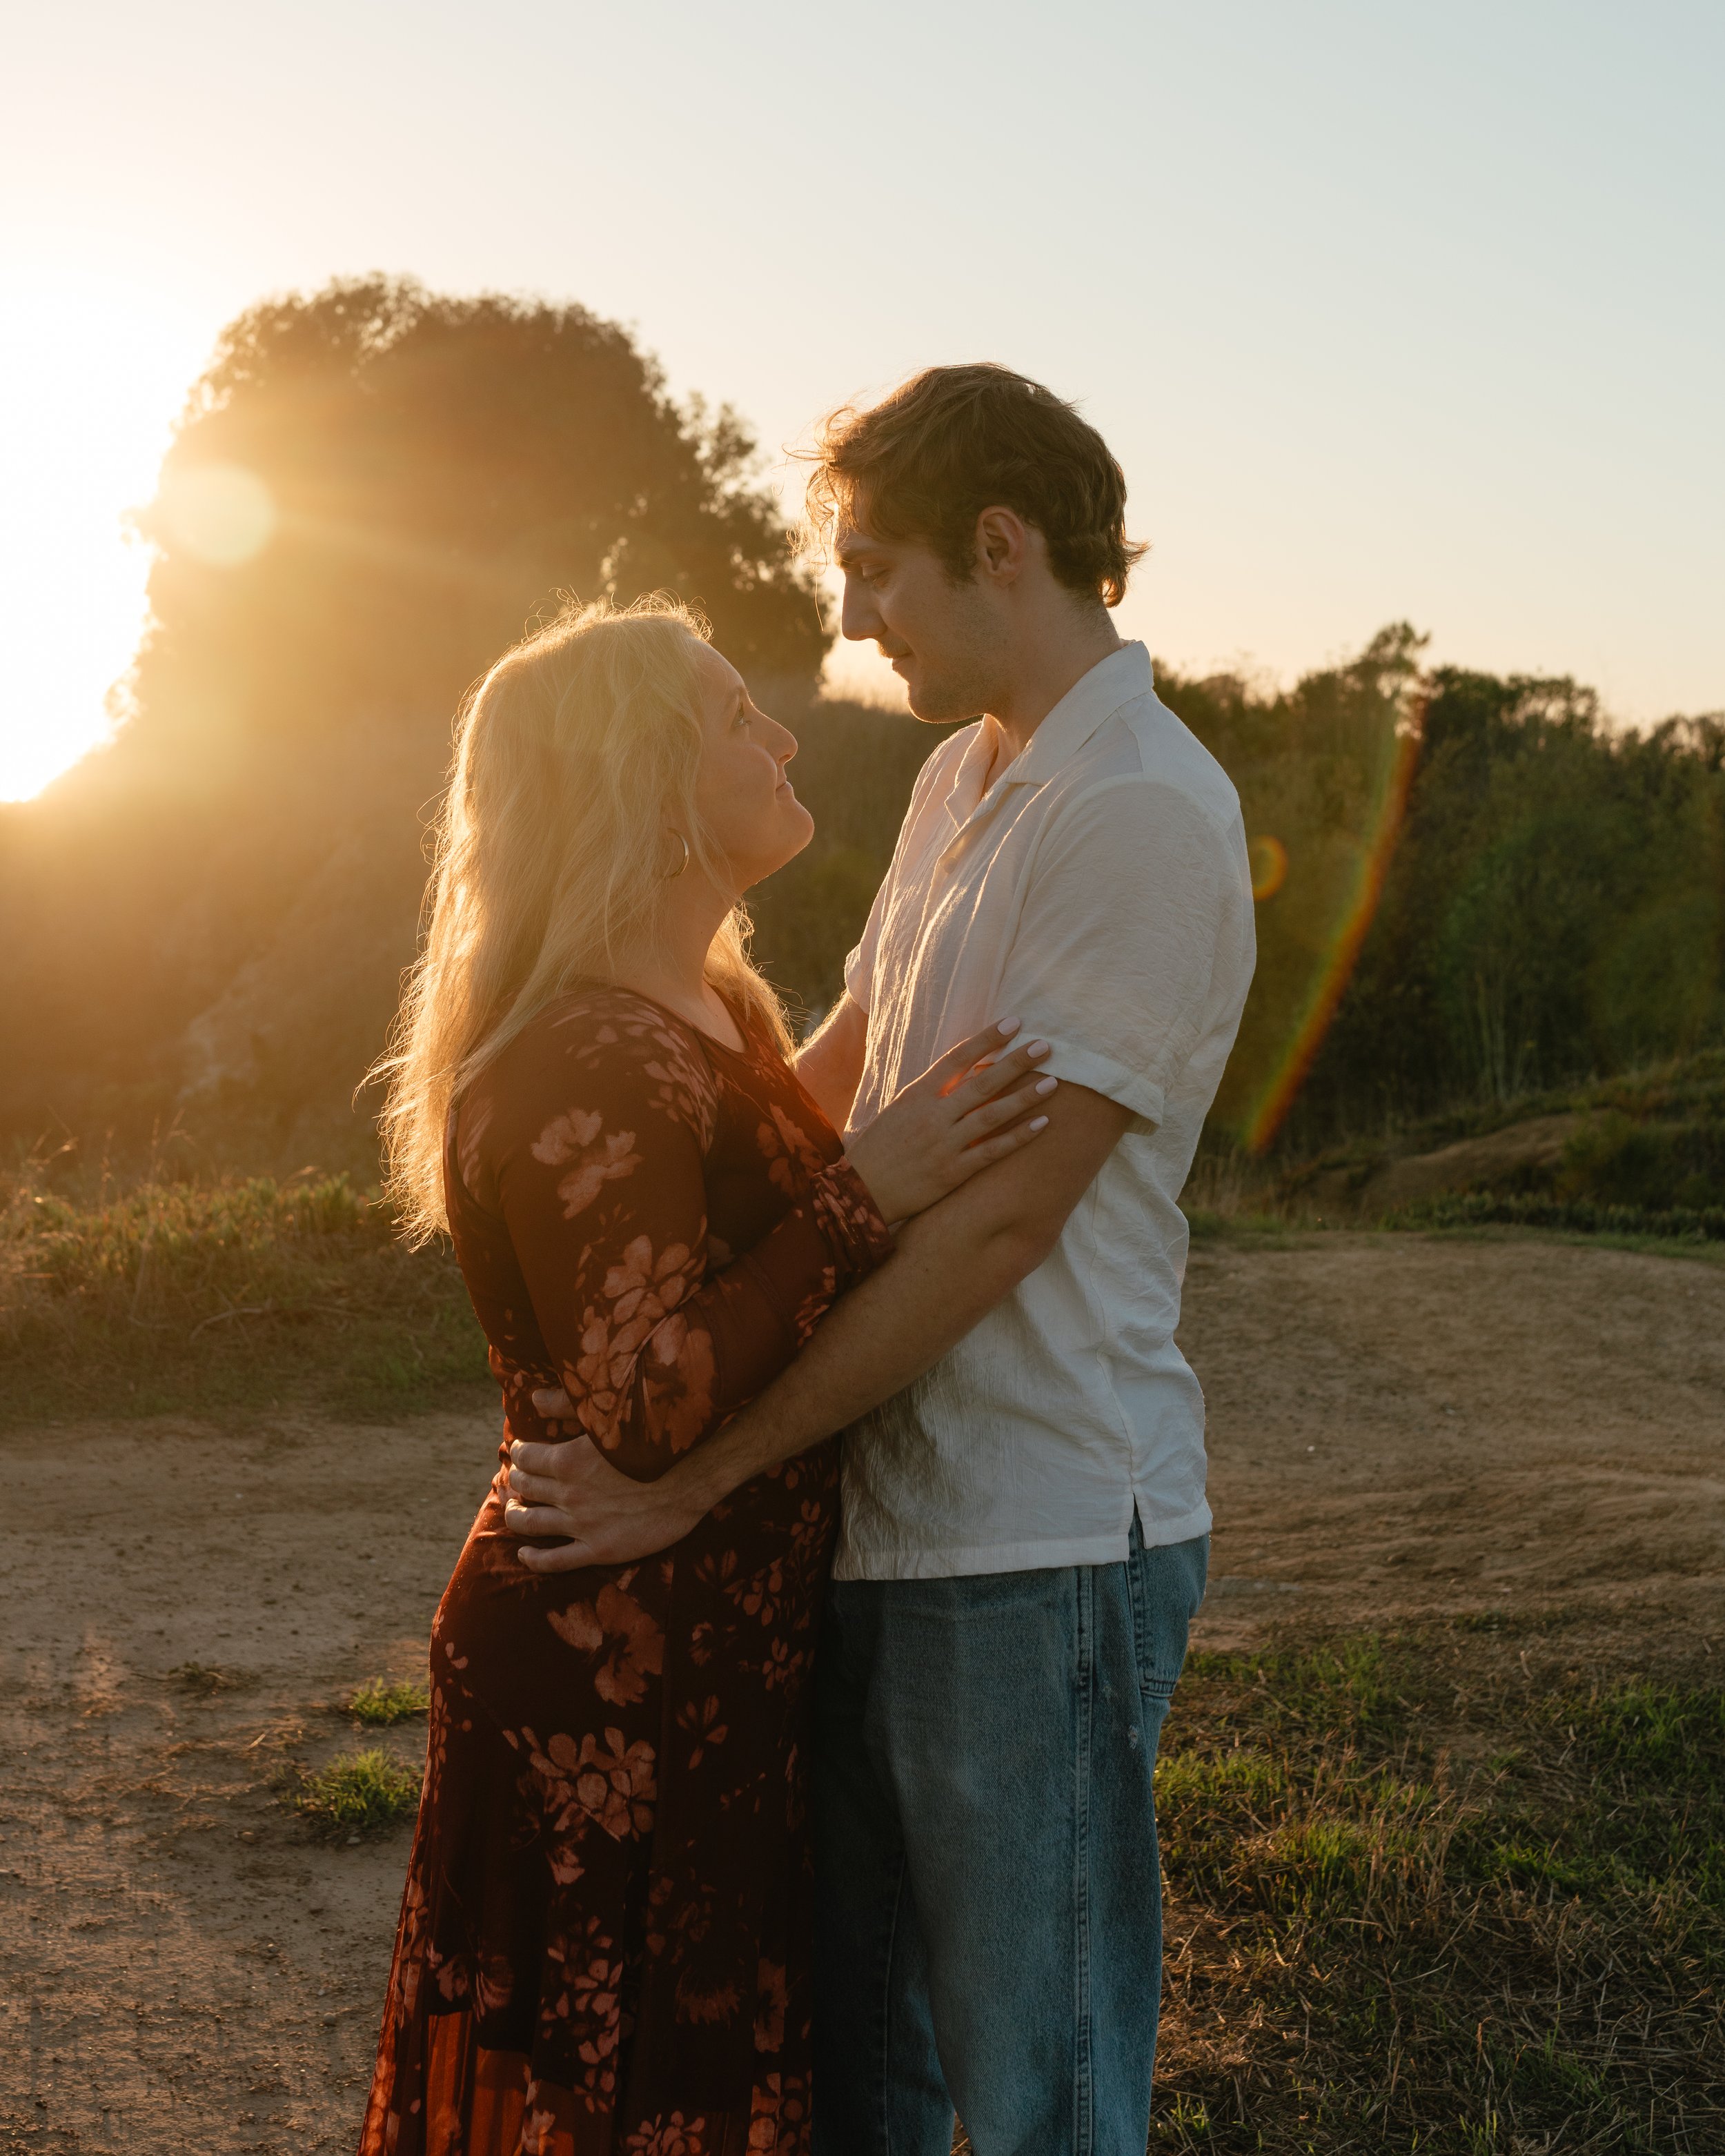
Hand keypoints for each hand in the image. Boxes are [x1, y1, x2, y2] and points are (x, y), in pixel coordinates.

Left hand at [503, 1409, 707, 1568]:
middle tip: (518, 1479)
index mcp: (568, 1459)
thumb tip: (534, 1399)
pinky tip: (525, 1554)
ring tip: (513, 1510)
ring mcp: (583, 1524)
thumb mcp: (609, 1417)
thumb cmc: (655, 1440)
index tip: (523, 1451)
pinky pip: (555, 1561)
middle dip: (517, 1481)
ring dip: (515, 1515)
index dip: (521, 1452)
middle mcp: (569, 1493)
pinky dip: (533, 1558)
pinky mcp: (600, 1549)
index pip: (526, 1456)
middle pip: (525, 1488)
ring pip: (531, 1524)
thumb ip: (568, 1406)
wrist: (695, 1475)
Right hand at [841, 1018, 1055, 1223]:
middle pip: (983, 1082)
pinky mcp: (953, 1172)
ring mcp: (944, 1144)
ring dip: (1025, 1097)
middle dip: (1016, 1062)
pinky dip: (1019, 1137)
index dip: (987, 1039)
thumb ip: (929, 1092)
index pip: (957, 1058)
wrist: (859, 1192)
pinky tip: (1043, 1124)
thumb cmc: (878, 1149)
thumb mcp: (897, 1111)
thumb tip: (961, 1070)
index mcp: (916, 1095)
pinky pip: (992, 1151)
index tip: (1013, 1022)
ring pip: (993, 1114)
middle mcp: (933, 1115)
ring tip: (1053, 1083)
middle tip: (1045, 1045)